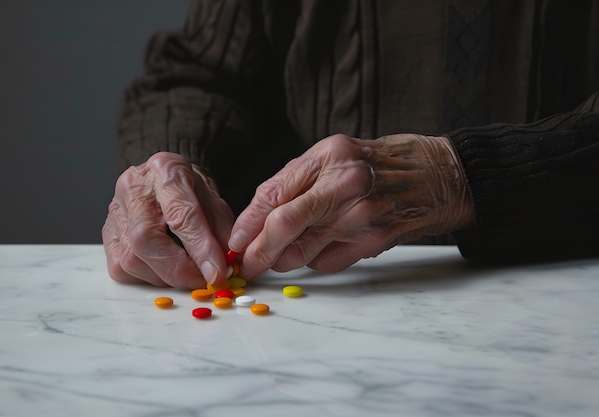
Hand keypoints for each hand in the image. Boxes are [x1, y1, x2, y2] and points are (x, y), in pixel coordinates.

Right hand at [102, 152, 233, 288]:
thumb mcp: (214, 199)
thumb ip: (222, 229)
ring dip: (165, 277)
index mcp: (165, 170)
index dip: (200, 248)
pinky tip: (165, 270)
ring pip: (131, 259)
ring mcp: (114, 210)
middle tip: (203, 281)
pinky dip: (147, 277)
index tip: (217, 272)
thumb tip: (227, 265)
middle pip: (145, 239)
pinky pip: (121, 268)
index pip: (181, 214)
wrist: (162, 179)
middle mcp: (132, 187)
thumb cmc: (189, 189)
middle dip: (178, 270)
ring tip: (187, 273)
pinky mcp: (106, 233)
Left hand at [229, 134, 473, 278]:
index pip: (274, 196)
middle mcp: (345, 187)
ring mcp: (362, 217)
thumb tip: (256, 218)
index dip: (248, 224)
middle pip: (285, 228)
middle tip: (247, 265)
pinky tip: (323, 247)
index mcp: (329, 158)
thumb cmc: (378, 163)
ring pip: (303, 252)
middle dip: (258, 252)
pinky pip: (328, 263)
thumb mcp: (333, 153)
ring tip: (281, 255)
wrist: (437, 176)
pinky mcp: (374, 242)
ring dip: (284, 260)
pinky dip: (316, 261)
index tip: (236, 242)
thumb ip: (294, 181)